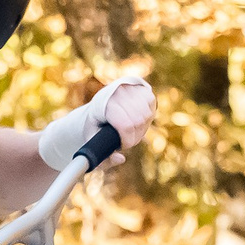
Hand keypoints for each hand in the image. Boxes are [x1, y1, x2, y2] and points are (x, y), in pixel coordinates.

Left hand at [39, 74, 158, 168]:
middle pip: (138, 121)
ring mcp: (129, 87)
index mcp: (102, 105)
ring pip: (146, 114)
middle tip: (127, 140)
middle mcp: (116, 92)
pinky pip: (151, 103)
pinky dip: (148, 115)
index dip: (128, 140)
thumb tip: (120, 159)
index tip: (123, 145)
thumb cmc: (95, 127)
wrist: (98, 107)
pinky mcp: (140, 85)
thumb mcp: (93, 143)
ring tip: (132, 130)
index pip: (125, 125)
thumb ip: (103, 157)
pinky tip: (138, 119)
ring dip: (142, 127)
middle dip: (135, 136)